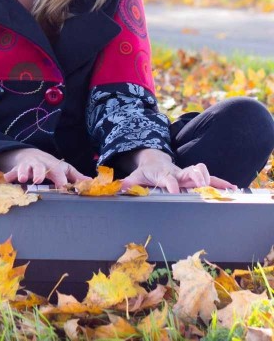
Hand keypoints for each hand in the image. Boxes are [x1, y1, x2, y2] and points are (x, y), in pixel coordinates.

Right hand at [0, 148, 89, 187]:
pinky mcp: (17, 168)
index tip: (62, 186)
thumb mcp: (63, 168)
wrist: (30, 154)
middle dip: (39, 173)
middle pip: (40, 167)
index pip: (58, 172)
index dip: (60, 178)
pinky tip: (7, 179)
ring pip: (25, 168)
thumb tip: (90, 182)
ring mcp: (28, 166)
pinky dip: (10, 175)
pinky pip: (12, 171)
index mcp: (53, 166)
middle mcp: (40, 165)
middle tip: (38, 180)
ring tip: (22, 178)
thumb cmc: (50, 165)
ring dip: (23, 172)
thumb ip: (76, 176)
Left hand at [120, 149, 236, 192]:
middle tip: (201, 188)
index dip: (171, 184)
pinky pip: (210, 178)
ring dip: (210, 179)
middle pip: (189, 173)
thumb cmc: (147, 171)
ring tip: (219, 188)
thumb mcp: (136, 176)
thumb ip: (129, 183)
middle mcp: (178, 172)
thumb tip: (119, 188)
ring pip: (201, 173)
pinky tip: (232, 189)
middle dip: (196, 178)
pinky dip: (221, 183)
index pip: (168, 178)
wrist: (155, 160)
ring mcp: (188, 173)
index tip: (175, 191)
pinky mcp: (195, 176)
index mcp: (164, 173)